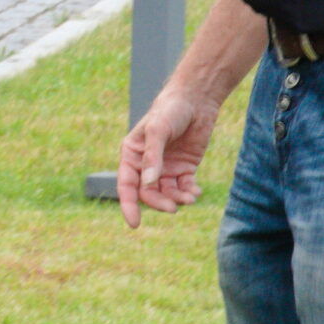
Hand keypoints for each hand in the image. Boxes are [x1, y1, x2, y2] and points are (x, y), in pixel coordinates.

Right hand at [117, 89, 216, 228]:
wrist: (196, 99)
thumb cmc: (170, 110)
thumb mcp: (158, 131)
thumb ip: (153, 157)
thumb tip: (148, 183)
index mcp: (132, 154)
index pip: (127, 184)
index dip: (128, 204)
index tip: (134, 223)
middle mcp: (147, 163)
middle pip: (149, 192)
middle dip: (160, 202)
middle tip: (174, 208)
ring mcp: (166, 167)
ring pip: (167, 192)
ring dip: (177, 198)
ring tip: (190, 198)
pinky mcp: (184, 167)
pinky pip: (184, 186)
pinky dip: (189, 193)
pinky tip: (196, 192)